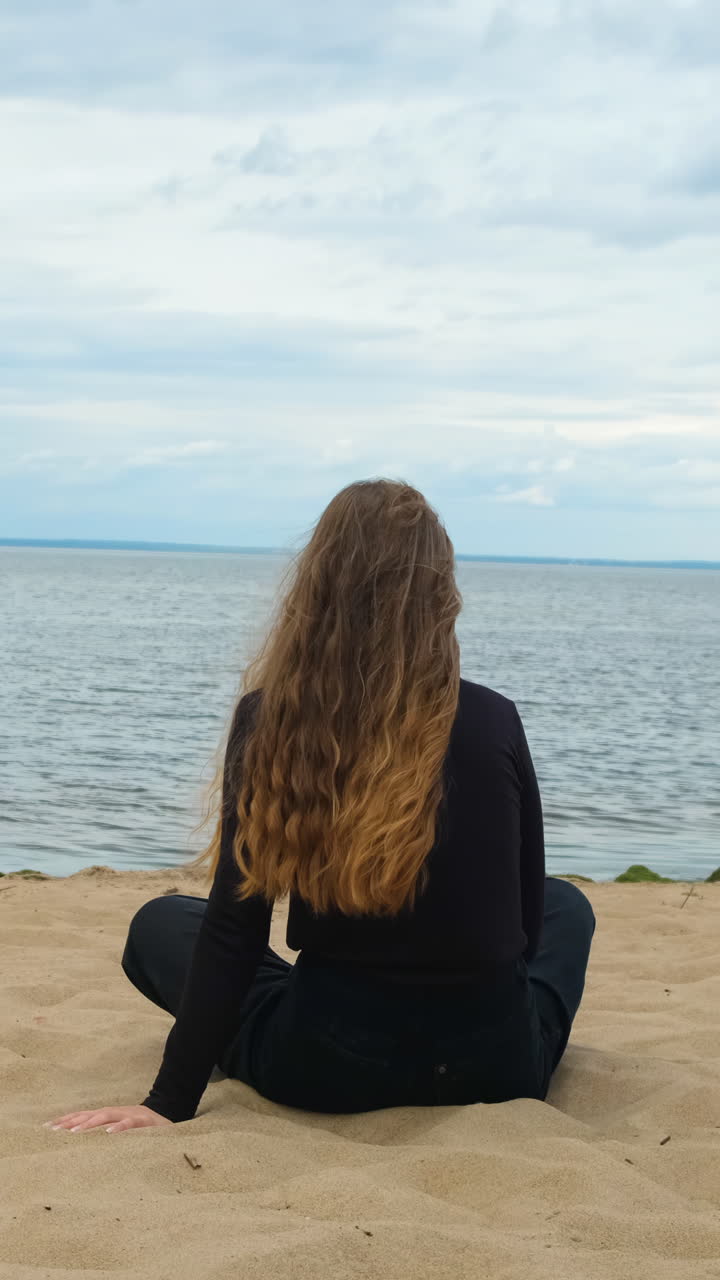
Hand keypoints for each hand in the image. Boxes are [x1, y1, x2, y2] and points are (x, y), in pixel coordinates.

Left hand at [43, 1105, 172, 1133]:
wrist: (168, 1121)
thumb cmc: (140, 1132)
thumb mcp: (118, 1134)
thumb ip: (102, 1138)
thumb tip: (79, 1150)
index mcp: (108, 1116)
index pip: (82, 1116)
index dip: (65, 1120)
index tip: (46, 1128)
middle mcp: (115, 1113)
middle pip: (89, 1115)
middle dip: (70, 1122)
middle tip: (53, 1131)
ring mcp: (129, 1115)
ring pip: (106, 1116)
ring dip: (89, 1124)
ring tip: (74, 1132)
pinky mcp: (143, 1122)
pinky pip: (129, 1124)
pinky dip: (119, 1128)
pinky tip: (109, 1133)